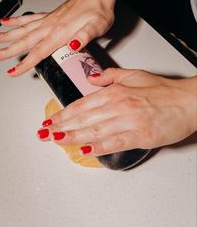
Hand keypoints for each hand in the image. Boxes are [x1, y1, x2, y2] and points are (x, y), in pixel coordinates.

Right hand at [0, 0, 142, 75]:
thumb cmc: (98, 9)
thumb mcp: (98, 26)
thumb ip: (85, 36)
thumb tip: (74, 45)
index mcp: (61, 32)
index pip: (38, 52)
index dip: (24, 63)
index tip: (12, 71)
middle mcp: (51, 25)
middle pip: (25, 40)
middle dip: (7, 50)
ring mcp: (49, 19)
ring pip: (23, 29)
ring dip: (7, 35)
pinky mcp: (50, 15)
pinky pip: (29, 18)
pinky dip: (17, 21)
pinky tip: (8, 22)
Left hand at [37, 68, 196, 155]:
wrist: (187, 102)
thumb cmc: (163, 90)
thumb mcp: (134, 75)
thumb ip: (109, 76)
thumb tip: (91, 78)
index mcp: (115, 91)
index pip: (82, 104)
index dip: (62, 113)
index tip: (50, 120)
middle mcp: (119, 105)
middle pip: (83, 118)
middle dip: (60, 126)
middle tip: (44, 132)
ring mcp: (129, 121)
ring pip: (94, 130)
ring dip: (72, 136)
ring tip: (56, 140)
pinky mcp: (140, 136)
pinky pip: (114, 143)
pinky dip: (97, 147)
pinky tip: (84, 150)